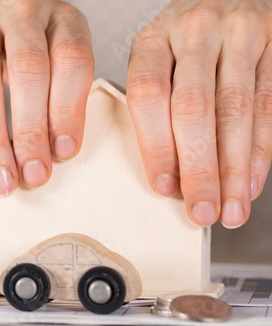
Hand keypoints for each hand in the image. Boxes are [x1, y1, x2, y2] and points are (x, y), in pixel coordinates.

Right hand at [0, 0, 93, 196]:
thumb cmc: (25, 46)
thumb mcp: (53, 57)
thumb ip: (58, 94)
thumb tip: (54, 154)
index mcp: (61, 17)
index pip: (71, 61)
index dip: (68, 111)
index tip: (63, 153)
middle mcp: (20, 7)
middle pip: (27, 72)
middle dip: (30, 133)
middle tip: (32, 177)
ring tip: (0, 179)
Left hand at [127, 0, 271, 227]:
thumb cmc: (185, 43)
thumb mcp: (158, 60)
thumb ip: (157, 106)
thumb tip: (168, 178)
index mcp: (153, 40)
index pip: (148, 95)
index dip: (155, 146)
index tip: (164, 186)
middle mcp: (194, 32)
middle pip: (194, 108)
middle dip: (198, 168)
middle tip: (201, 210)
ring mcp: (238, 35)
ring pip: (236, 111)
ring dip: (234, 169)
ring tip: (231, 208)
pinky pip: (267, 104)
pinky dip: (260, 150)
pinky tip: (252, 182)